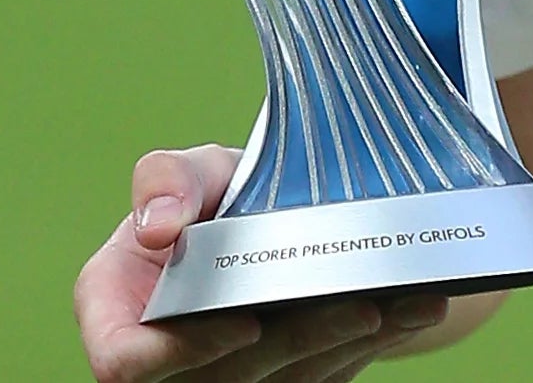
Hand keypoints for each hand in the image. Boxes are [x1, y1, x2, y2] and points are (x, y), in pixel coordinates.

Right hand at [76, 145, 452, 382]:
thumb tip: (160, 225)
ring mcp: (222, 377)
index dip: (182, 353)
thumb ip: (167, 180)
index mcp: (119, 313)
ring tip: (399, 305)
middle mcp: (166, 360)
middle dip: (296, 344)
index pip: (126, 362)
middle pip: (224, 377)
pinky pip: (323, 378)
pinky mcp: (279, 382)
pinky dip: (372, 345)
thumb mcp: (195, 171)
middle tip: (359, 308)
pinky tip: (413, 309)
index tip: (246, 322)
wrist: (275, 212)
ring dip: (344, 348)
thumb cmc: (217, 196)